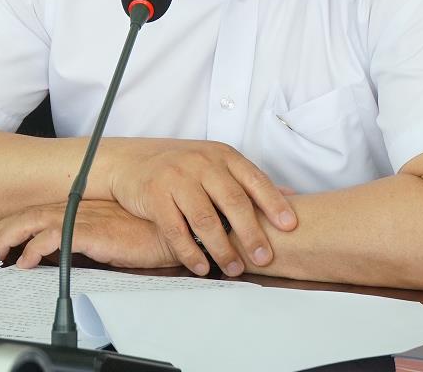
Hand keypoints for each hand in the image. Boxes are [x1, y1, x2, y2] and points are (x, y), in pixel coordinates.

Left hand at [0, 200, 182, 270]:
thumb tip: (53, 258)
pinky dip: (36, 248)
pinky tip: (25, 262)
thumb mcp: (106, 238)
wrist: (175, 230)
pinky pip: (57, 237)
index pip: (33, 214)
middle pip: (26, 216)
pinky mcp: (95, 231)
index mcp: (79, 208)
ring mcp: (85, 218)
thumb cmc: (146, 234)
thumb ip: (81, 240)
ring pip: (33, 223)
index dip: (6, 227)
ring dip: (7, 239)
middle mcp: (77, 209)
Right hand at [100, 138, 296, 277]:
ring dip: (222, 248)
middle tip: (264, 258)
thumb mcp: (217, 164)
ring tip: (234, 268)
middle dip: (251, 234)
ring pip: (205, 219)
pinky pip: (176, 230)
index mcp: (222, 155)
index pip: (254, 180)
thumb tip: (292, 195)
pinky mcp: (155, 195)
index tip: (289, 226)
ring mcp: (177, 178)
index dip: (273, 203)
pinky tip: (202, 266)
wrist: (131, 161)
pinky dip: (191, 252)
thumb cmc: (181, 166)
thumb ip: (250, 181)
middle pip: (233, 202)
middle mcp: (202, 163)